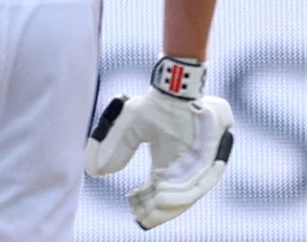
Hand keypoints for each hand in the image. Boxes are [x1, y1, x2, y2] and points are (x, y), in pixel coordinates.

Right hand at [85, 75, 233, 229]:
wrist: (175, 90)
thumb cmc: (156, 107)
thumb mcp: (130, 129)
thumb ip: (116, 148)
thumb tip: (96, 171)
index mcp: (167, 164)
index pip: (158, 193)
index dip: (146, 203)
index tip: (132, 208)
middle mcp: (184, 170)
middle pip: (173, 201)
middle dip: (156, 211)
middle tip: (140, 215)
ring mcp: (198, 167)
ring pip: (185, 197)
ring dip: (167, 206)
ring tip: (149, 209)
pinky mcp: (209, 161)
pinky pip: (198, 186)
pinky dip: (181, 195)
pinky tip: (162, 197)